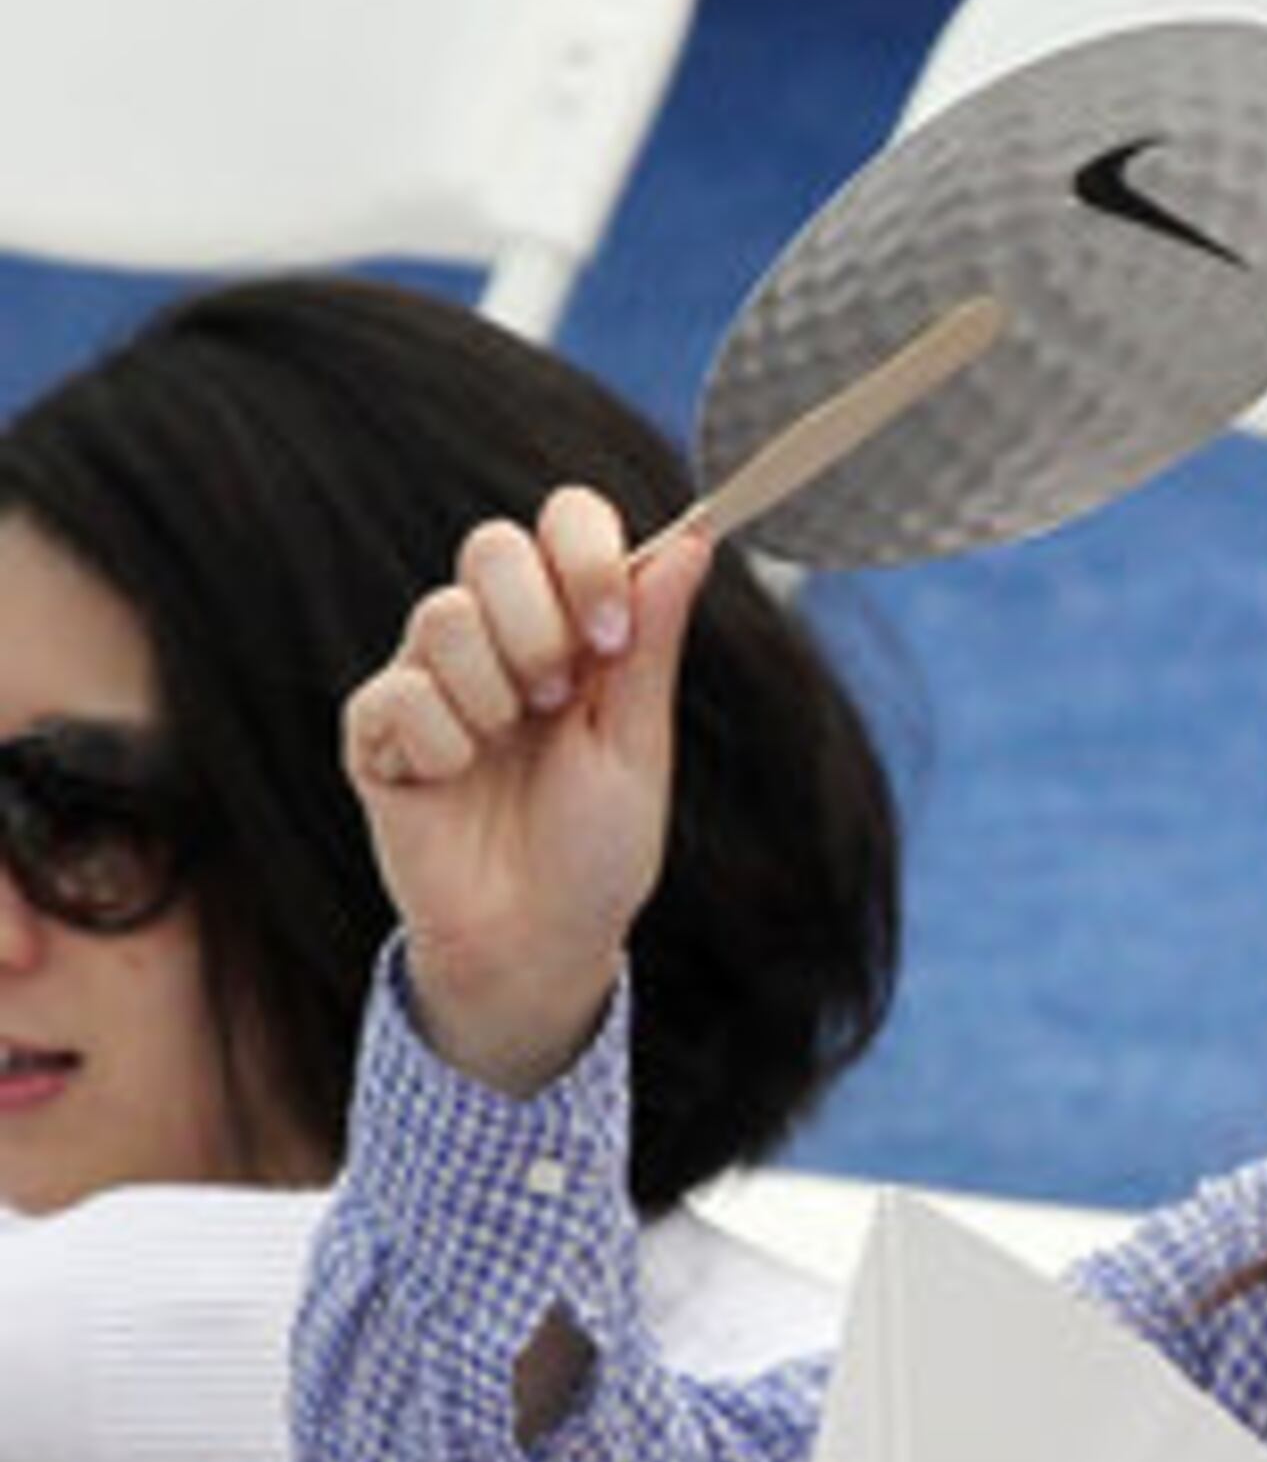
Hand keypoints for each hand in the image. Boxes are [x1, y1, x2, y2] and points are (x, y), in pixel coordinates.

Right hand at [340, 485, 705, 1095]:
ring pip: (443, 615)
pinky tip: (454, 782)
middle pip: (491, 546)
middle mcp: (495, 639)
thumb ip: (650, 640)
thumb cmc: (597, 850)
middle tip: (557, 702)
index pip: (562, 522)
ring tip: (507, 752)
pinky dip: (442, 746)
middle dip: (537, 624)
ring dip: (494, 695)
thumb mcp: (636, 743)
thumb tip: (692, 540)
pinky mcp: (379, 727)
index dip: (583, 553)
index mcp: (568, 632)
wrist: (541, 940)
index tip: (609, 631)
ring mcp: (431, 677)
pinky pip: (400, 693)